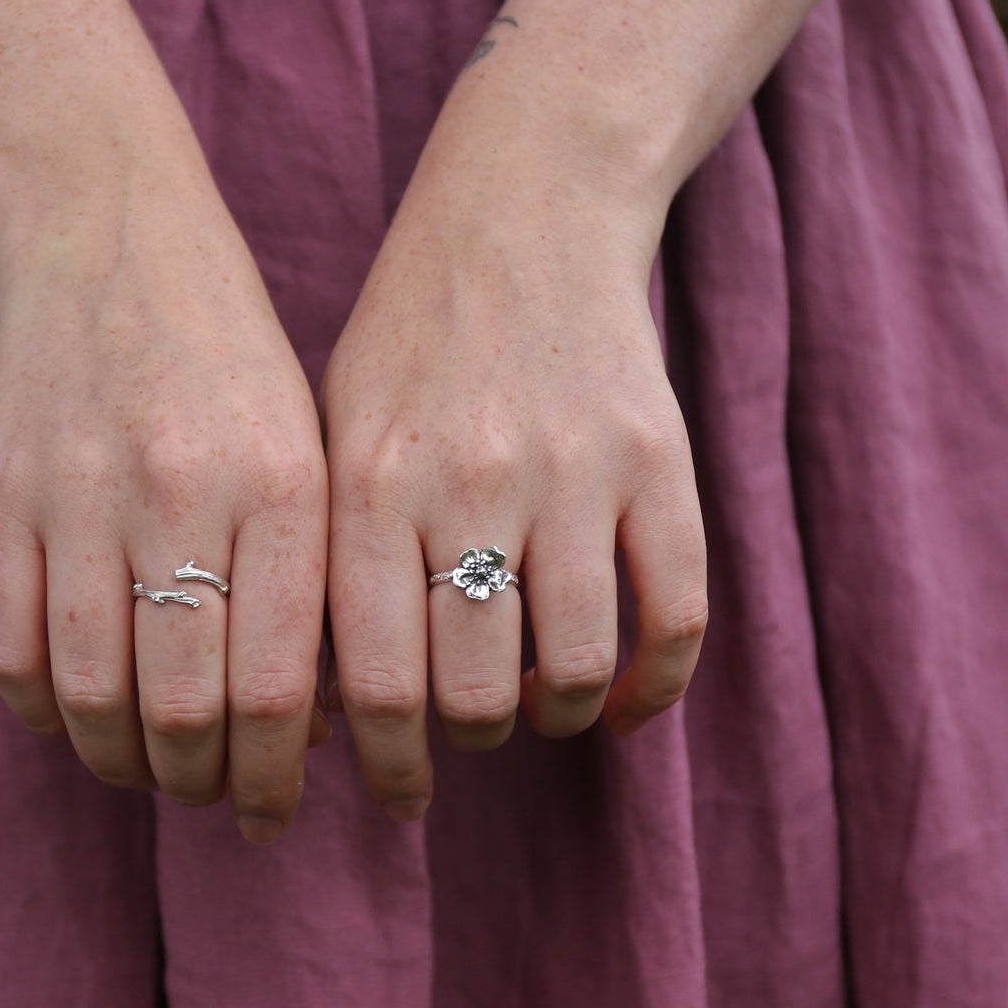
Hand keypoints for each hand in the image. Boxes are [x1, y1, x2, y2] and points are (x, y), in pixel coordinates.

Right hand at [0, 160, 329, 843]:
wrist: (105, 231)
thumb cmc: (229, 357)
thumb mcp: (303, 447)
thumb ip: (310, 580)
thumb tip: (303, 732)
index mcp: (284, 485)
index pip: (279, 689)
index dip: (274, 778)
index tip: (274, 811)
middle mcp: (184, 493)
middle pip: (186, 709)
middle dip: (203, 785)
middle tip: (212, 801)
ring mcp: (80, 493)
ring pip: (91, 695)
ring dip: (121, 761)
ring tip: (147, 771)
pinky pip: (8, 648)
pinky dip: (39, 709)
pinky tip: (70, 716)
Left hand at [322, 163, 707, 820]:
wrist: (525, 213)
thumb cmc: (410, 343)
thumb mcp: (335, 432)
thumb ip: (333, 561)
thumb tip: (334, 715)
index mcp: (370, 481)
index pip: (373, 680)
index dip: (386, 764)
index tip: (394, 794)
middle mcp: (470, 479)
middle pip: (471, 694)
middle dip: (464, 747)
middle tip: (461, 740)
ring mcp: (574, 468)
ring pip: (574, 669)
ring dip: (556, 717)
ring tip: (535, 705)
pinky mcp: (658, 459)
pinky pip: (675, 617)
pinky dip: (653, 686)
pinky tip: (624, 701)